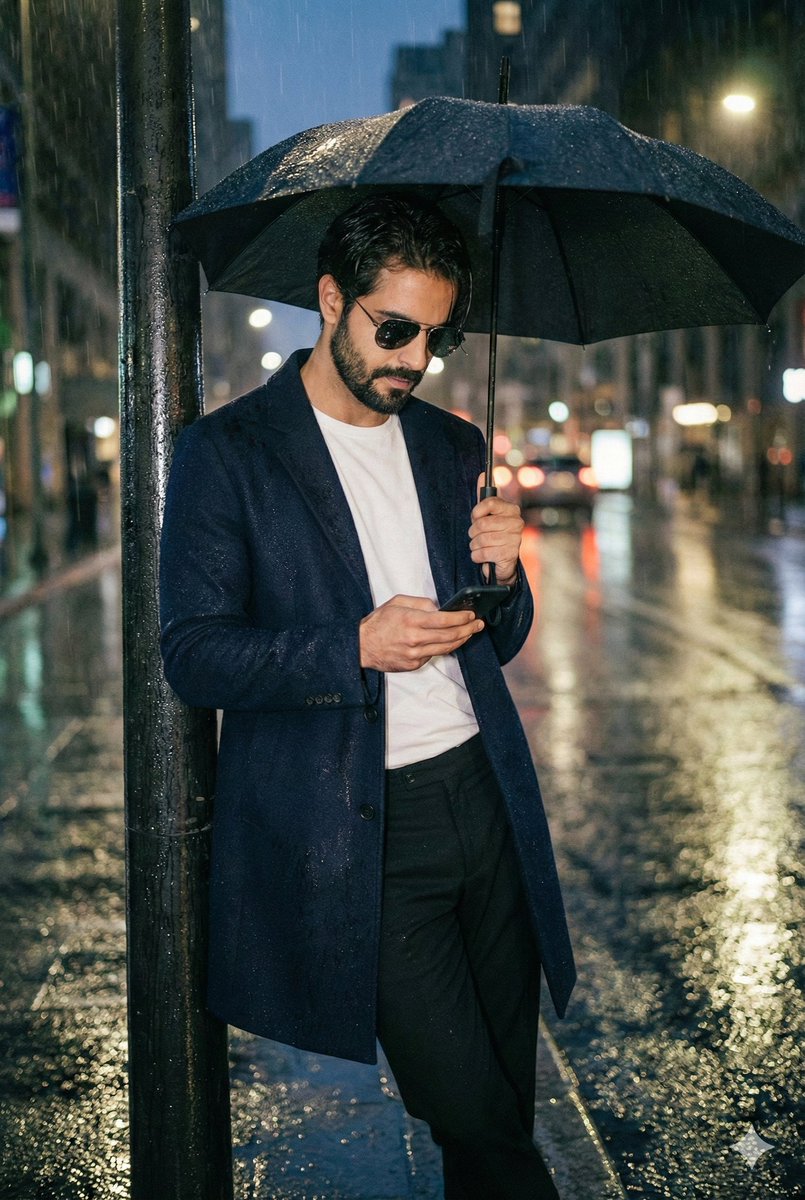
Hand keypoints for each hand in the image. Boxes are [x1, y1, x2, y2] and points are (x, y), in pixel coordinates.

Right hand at [359, 595, 483, 671]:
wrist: (361, 646)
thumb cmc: (378, 623)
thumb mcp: (397, 603)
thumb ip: (420, 603)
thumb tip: (439, 608)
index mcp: (411, 620)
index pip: (444, 620)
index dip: (461, 618)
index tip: (471, 615)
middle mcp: (415, 639)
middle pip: (449, 636)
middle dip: (467, 629)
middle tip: (478, 624)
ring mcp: (415, 654)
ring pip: (446, 648)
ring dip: (461, 640)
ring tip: (470, 633)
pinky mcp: (413, 664)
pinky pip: (434, 655)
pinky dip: (444, 648)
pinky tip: (451, 641)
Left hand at [469, 474, 523, 586]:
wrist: (502, 564)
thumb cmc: (493, 536)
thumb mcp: (487, 516)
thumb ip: (484, 498)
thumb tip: (482, 475)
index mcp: (512, 510)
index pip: (489, 502)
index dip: (477, 512)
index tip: (476, 518)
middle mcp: (516, 523)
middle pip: (482, 523)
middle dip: (473, 533)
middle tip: (477, 537)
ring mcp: (514, 539)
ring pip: (481, 539)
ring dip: (474, 545)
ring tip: (480, 547)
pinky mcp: (509, 555)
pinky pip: (482, 553)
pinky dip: (477, 556)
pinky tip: (482, 557)